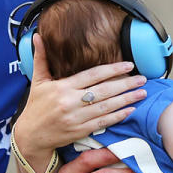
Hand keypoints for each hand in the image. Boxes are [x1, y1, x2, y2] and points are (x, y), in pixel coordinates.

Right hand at [16, 34, 147, 159]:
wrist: (30, 136)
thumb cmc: (36, 106)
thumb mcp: (37, 81)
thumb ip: (41, 58)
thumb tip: (38, 36)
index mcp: (62, 87)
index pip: (93, 75)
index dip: (112, 70)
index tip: (128, 65)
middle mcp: (70, 102)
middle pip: (104, 91)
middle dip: (126, 84)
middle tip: (142, 79)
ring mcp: (76, 118)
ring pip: (106, 107)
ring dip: (127, 100)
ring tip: (142, 93)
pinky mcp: (80, 131)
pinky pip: (103, 123)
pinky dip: (117, 116)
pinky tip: (130, 110)